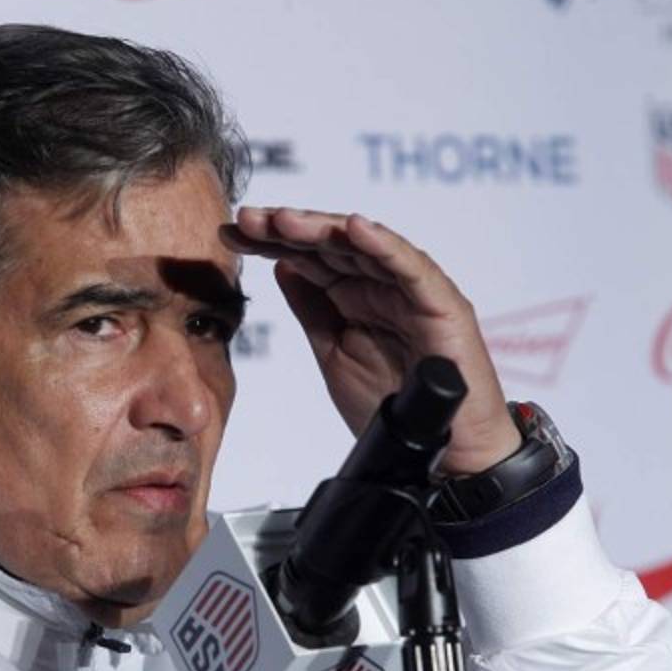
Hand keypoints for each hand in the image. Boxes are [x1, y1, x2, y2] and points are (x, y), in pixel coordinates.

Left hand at [222, 207, 520, 475]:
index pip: (306, 256)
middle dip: (286, 228)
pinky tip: (354, 228)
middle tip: (246, 218)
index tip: (229, 233)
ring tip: (283, 219)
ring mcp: (410, 288)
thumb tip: (282, 265)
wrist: (442, 453)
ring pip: (363, 246)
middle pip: (329, 243)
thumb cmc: (390, 403)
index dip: (267, 242)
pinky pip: (410, 267)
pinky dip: (383, 245)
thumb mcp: (333, 351)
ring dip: (323, 228)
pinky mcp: (441, 302)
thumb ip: (312, 308)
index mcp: (352, 293)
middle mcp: (380, 282)